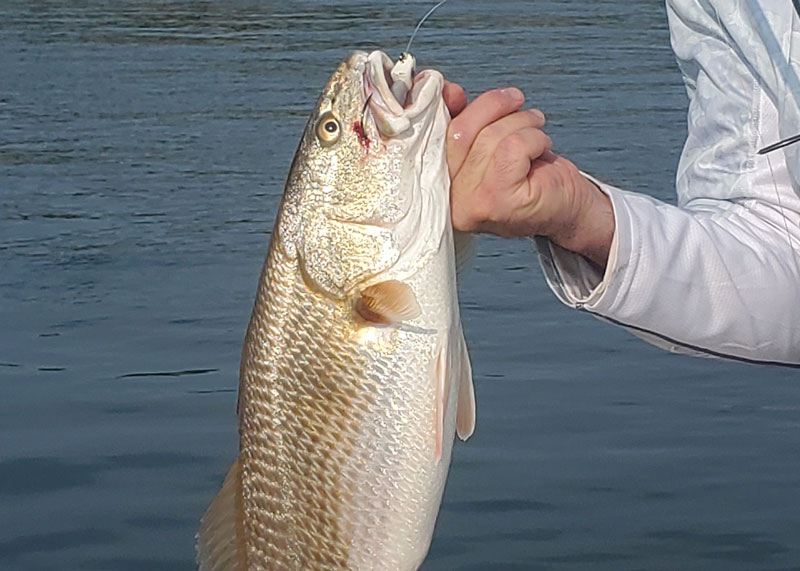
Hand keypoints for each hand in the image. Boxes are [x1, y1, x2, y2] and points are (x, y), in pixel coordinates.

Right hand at [442, 82, 613, 267]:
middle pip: (460, 132)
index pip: (432, 137)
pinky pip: (513, 147)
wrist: (567, 207)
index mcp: (439, 186)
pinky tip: (541, 149)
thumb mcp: (489, 142)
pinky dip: (535, 139)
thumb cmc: (530, 176)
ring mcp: (471, 204)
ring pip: (490, 137)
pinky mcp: (498, 201)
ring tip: (535, 133)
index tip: (455, 92)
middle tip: (517, 101)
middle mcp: (449, 200)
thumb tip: (447, 91)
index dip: (443, 108)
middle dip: (495, 106)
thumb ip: (465, 120)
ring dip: (523, 123)